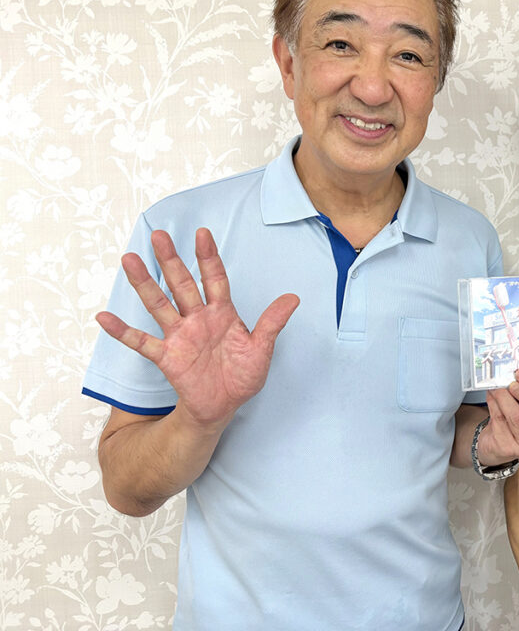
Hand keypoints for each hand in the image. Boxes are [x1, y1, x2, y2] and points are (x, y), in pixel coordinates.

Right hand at [96, 228, 298, 430]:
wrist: (224, 407)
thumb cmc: (243, 376)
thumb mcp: (262, 349)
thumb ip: (272, 323)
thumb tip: (293, 298)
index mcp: (222, 313)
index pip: (215, 279)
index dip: (209, 257)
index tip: (202, 232)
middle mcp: (198, 318)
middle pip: (182, 284)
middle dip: (171, 260)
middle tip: (159, 234)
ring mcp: (180, 335)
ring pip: (159, 304)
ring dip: (144, 283)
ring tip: (129, 259)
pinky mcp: (167, 356)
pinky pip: (142, 342)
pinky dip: (122, 331)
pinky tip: (104, 317)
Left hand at [478, 369, 518, 464]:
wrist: (496, 446)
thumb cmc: (514, 425)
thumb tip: (518, 376)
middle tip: (512, 384)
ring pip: (517, 416)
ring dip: (505, 396)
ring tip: (497, 387)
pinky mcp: (506, 447)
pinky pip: (499, 419)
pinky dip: (493, 403)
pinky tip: (491, 397)